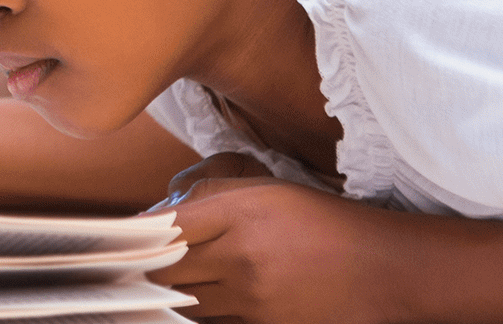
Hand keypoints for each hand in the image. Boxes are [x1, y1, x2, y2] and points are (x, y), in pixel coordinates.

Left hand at [147, 153, 404, 323]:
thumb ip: (210, 197)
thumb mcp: (268, 190)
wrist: (386, 270)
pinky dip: (201, 315)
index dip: (133, 237)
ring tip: (163, 283)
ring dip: (169, 294)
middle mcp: (242, 258)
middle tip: (130, 265)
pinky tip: (202, 302)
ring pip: (185, 303)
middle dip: (144, 268)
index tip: (117, 240)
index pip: (164, 228)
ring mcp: (254, 300)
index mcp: (241, 213)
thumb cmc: (325, 222)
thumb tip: (158, 215)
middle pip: (166, 270)